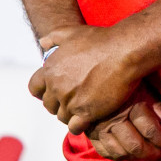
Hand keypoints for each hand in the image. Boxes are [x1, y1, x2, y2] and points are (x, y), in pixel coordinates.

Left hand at [29, 24, 145, 134]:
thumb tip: (41, 43)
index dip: (43, 90)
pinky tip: (89, 118)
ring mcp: (70, 101)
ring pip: (62, 116)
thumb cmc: (102, 40)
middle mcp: (56, 87)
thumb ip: (54, 38)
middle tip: (74, 99)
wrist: (125, 52)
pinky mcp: (85, 113)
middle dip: (59, 103)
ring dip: (71, 114)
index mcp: (51, 69)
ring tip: (83, 108)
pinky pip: (74, 127)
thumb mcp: (73, 32)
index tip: (53, 91)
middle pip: (50, 104)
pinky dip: (80, 125)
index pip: (35, 88)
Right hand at [86, 89, 160, 160]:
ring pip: (120, 152)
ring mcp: (100, 127)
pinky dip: (120, 156)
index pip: (151, 130)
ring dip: (137, 158)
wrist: (104, 79)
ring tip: (149, 156)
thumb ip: (160, 109)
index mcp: (131, 106)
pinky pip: (106, 152)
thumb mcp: (148, 93)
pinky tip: (131, 155)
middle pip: (135, 145)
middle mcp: (114, 118)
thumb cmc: (131, 86)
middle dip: (153, 153)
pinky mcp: (91, 133)